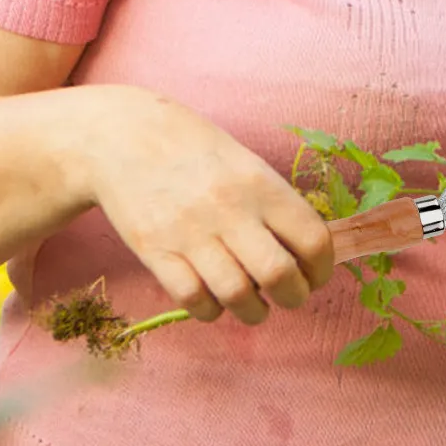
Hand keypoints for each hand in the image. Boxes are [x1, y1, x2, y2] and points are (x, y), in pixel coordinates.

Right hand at [80, 88, 336, 327]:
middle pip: (279, 276)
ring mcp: (189, 232)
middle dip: (294, 297)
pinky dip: (211, 310)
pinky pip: (193, 300)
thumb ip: (273, 203)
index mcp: (258, 183)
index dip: (322, 269)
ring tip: (253, 302)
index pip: (313, 240)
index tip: (315, 275)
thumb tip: (305, 252)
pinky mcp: (154, 251)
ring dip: (254, 311)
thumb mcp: (243, 161)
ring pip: (237, 296)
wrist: (123, 134)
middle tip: (289, 294)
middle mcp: (228, 209)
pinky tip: (213, 297)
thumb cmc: (192, 147)